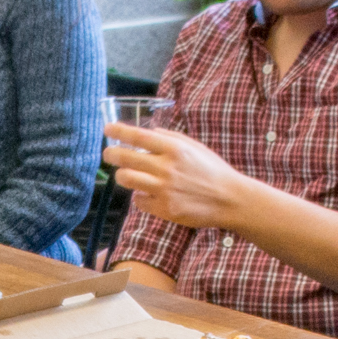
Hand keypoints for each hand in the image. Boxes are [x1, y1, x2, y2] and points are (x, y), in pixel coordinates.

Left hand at [103, 123, 255, 232]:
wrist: (230, 199)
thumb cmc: (212, 170)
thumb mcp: (195, 147)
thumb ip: (171, 138)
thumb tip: (148, 132)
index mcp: (175, 149)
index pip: (139, 137)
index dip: (119, 131)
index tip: (107, 129)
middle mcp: (167, 168)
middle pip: (125, 159)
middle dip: (112, 154)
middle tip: (109, 154)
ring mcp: (164, 190)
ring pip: (127, 180)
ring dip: (123, 176)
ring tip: (126, 175)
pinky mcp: (165, 209)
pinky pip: (139, 201)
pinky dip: (140, 196)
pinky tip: (148, 193)